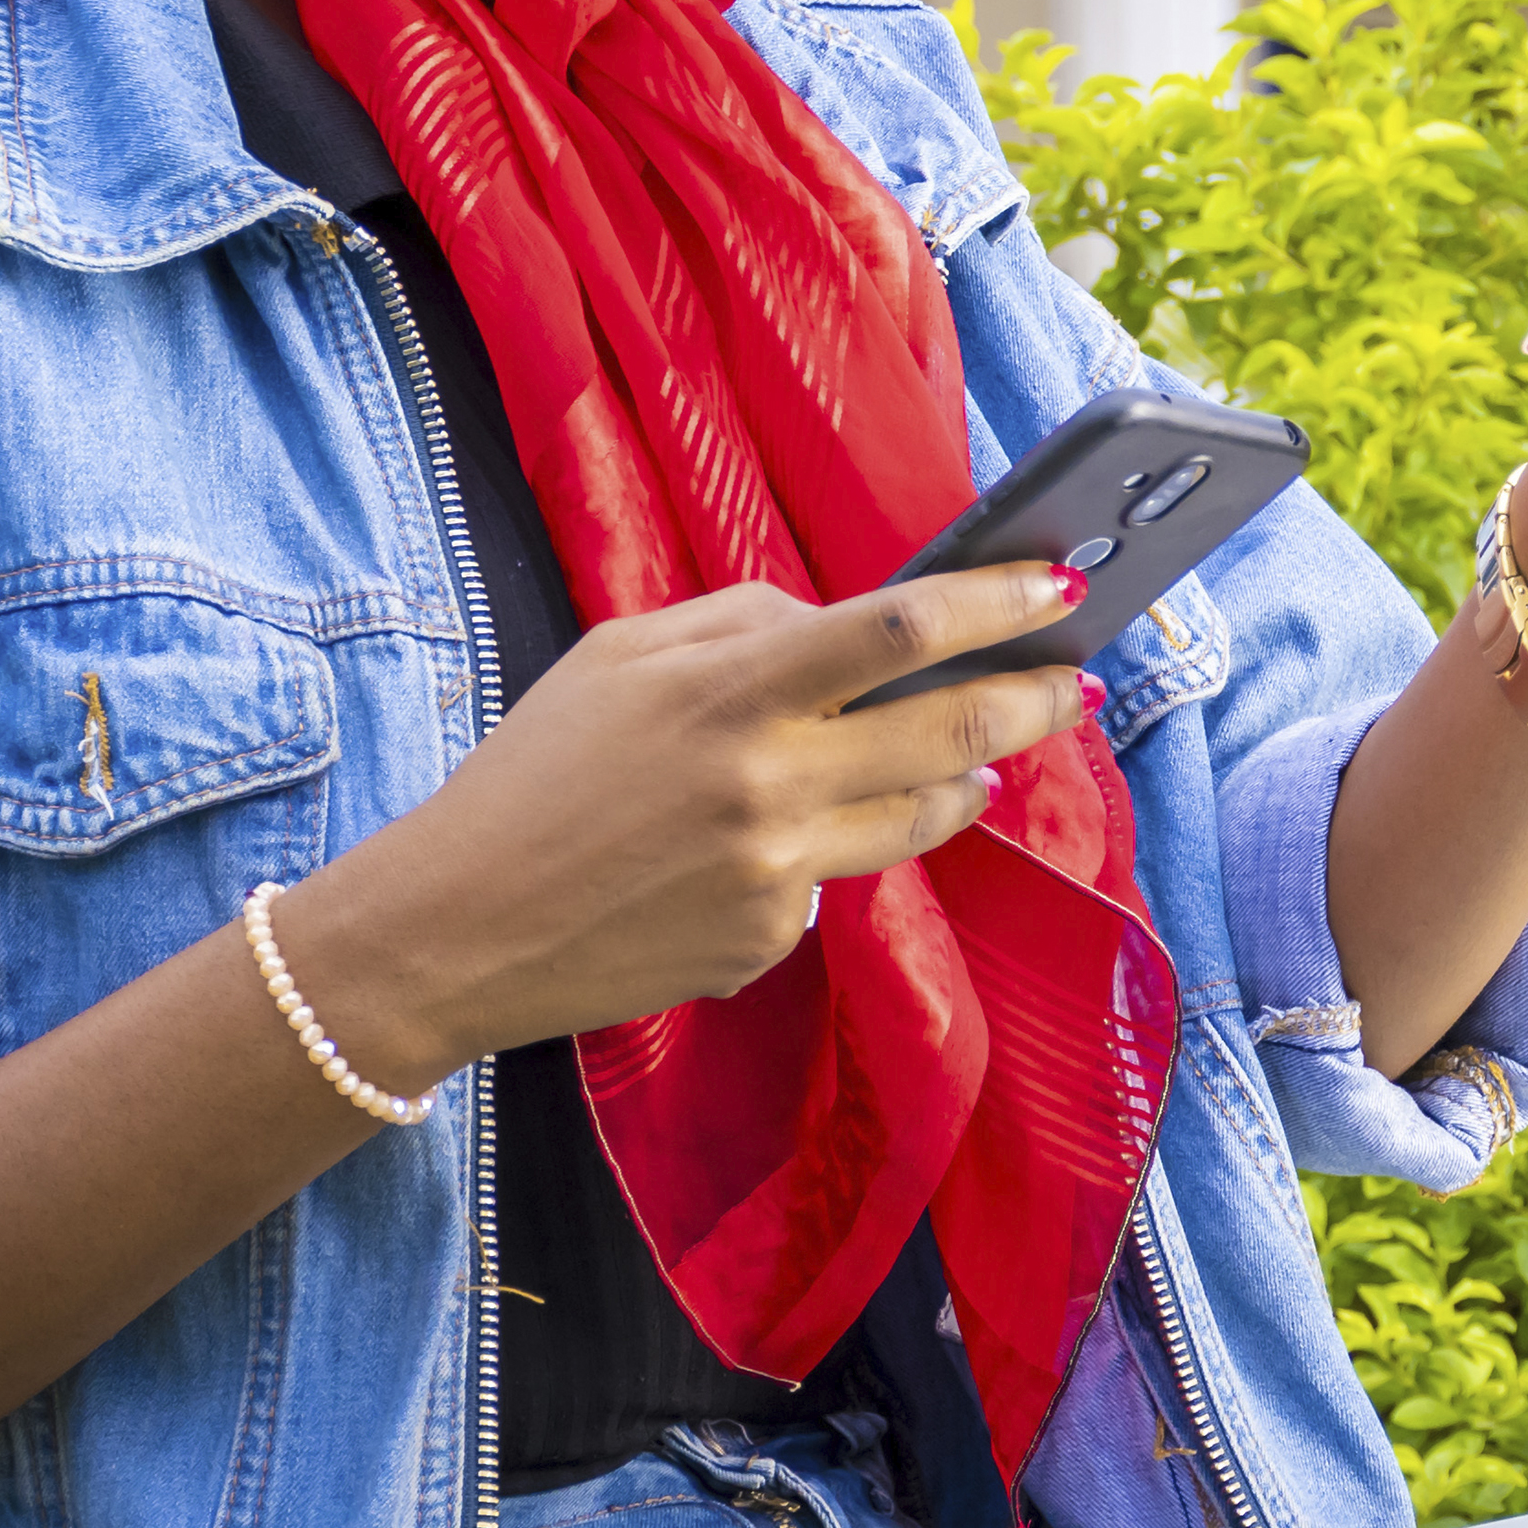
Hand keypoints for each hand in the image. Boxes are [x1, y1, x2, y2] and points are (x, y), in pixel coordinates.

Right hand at [274, 559, 1096, 1089]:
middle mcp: (771, 782)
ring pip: (923, 815)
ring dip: (969, 778)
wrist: (453, 929)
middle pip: (951, 727)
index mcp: (732, 691)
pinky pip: (834, 880)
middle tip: (1074, 681)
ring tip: (983, 755)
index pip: (899, 628)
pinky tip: (785, 841)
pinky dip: (833, 848)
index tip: (1060, 586)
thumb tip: (850, 621)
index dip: (995, 602)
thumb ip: (743, 621)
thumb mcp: (622, 655)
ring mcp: (777, 873)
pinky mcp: (767, 941)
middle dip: (1035, 699)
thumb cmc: (536, 772)